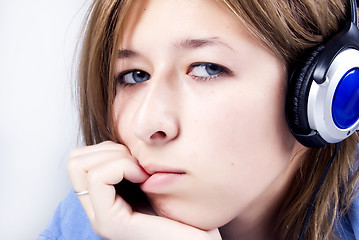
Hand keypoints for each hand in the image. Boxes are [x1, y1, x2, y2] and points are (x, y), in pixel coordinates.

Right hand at [68, 141, 221, 239]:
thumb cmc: (182, 212)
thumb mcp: (152, 179)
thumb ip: (133, 165)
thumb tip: (124, 140)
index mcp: (103, 199)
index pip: (79, 159)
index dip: (106, 149)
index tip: (135, 161)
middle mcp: (95, 209)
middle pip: (75, 159)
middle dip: (108, 150)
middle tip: (136, 165)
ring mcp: (100, 218)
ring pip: (80, 164)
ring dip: (116, 157)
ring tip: (141, 174)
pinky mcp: (110, 223)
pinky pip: (99, 177)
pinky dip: (122, 167)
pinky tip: (143, 179)